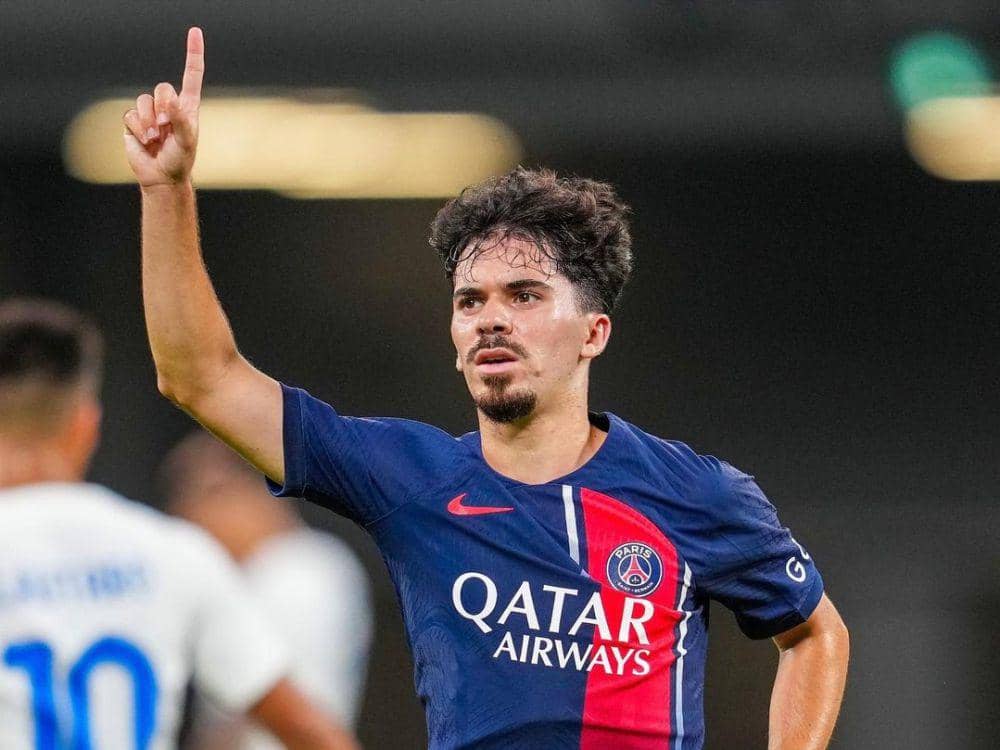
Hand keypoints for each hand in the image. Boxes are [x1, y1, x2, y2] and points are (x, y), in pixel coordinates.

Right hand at [123, 27, 204, 187]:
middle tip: (167, 129)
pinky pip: (130, 114)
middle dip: (163, 108)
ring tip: (156, 139)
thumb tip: (171, 99)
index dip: (193, 53)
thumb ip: (181, 119)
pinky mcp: (134, 122)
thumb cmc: (180, 160)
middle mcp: (169, 106)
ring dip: (149, 122)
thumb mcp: (187, 141)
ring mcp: (150, 113)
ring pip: (143, 101)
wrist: (161, 177)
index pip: (191, 75)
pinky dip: (138, 128)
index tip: (195, 32)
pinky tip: (146, 141)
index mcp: (188, 107)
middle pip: (162, 88)